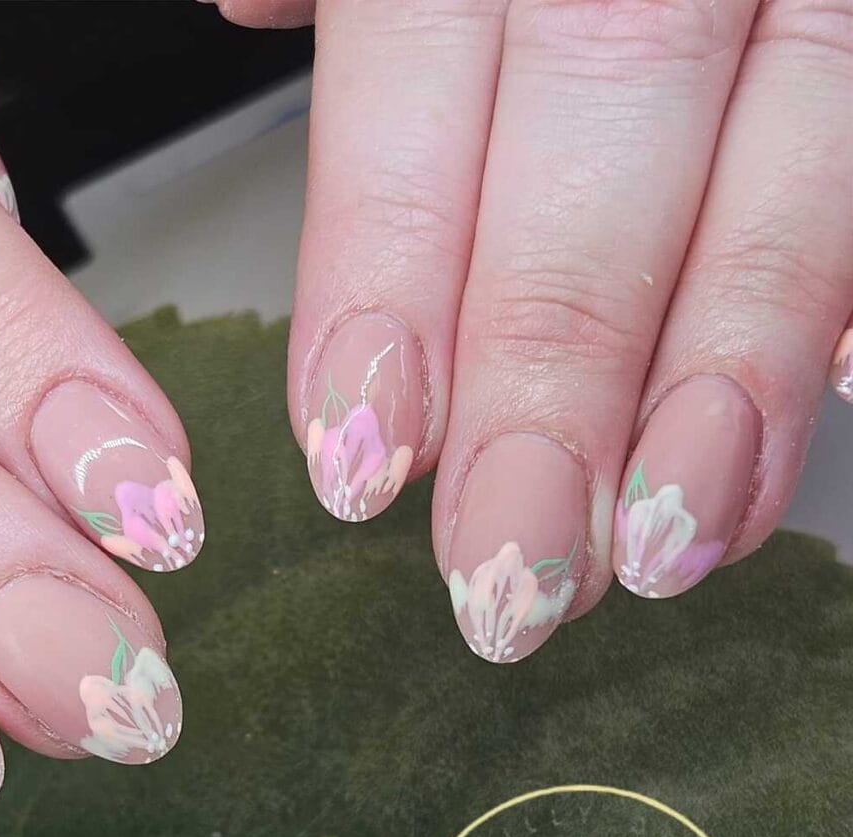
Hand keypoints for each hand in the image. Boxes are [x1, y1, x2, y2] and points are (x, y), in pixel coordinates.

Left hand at [220, 0, 852, 661]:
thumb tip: (248, 2)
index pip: (418, 95)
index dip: (388, 283)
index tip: (360, 461)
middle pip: (601, 136)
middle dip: (552, 380)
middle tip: (511, 573)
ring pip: (798, 154)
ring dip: (728, 372)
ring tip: (664, 547)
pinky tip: (825, 401)